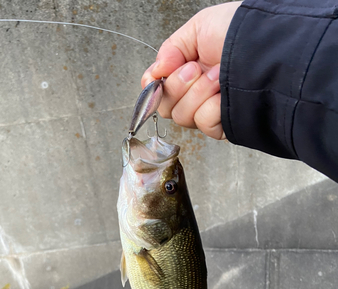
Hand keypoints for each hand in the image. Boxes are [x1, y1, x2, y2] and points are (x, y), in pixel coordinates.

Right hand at [141, 2, 241, 139]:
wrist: (271, 47)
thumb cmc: (243, 32)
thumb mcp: (200, 27)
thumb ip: (171, 49)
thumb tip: (155, 71)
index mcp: (186, 71)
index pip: (155, 89)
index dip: (152, 86)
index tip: (160, 75)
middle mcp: (194, 93)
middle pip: (165, 107)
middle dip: (177, 86)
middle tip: (196, 68)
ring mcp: (208, 110)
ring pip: (182, 116)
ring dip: (199, 93)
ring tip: (218, 75)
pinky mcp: (222, 125)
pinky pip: (203, 123)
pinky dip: (213, 106)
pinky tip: (226, 92)